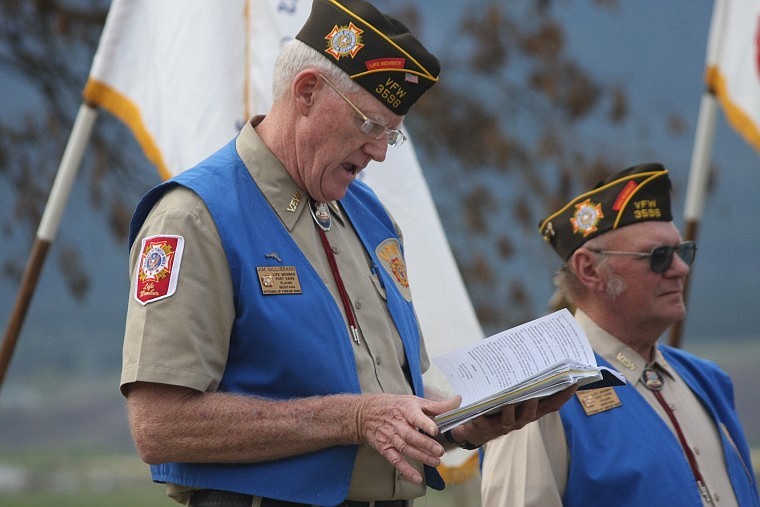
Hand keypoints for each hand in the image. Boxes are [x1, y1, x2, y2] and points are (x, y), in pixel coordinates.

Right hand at [354, 393, 460, 483]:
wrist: (366, 413)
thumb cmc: (395, 406)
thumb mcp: (415, 401)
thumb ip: (437, 405)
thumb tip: (458, 401)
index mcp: (406, 409)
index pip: (415, 416)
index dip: (425, 423)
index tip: (435, 430)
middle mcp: (398, 424)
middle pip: (411, 435)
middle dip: (425, 444)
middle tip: (439, 451)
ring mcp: (391, 437)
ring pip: (406, 448)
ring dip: (420, 456)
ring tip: (436, 462)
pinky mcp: (386, 448)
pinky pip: (396, 460)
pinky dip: (405, 470)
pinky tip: (417, 478)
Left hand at [451, 385, 577, 446]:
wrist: (475, 428)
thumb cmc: (498, 407)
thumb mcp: (512, 394)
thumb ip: (522, 382)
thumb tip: (529, 357)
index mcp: (531, 410)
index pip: (552, 405)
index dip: (563, 396)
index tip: (574, 382)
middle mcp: (522, 419)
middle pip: (534, 412)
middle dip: (536, 401)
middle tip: (538, 389)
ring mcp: (505, 425)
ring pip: (511, 419)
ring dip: (511, 409)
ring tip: (509, 401)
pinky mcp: (486, 428)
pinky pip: (484, 423)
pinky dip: (481, 418)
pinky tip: (476, 413)